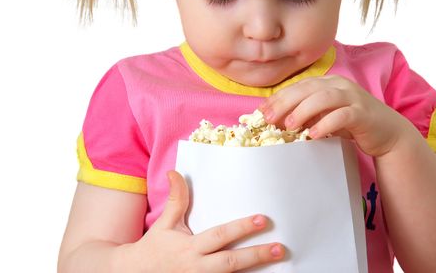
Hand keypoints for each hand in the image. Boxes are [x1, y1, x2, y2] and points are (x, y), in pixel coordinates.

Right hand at [131, 171, 284, 271]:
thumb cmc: (154, 247)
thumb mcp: (165, 223)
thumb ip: (176, 199)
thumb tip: (175, 172)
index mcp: (190, 248)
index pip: (220, 236)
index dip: (241, 228)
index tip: (262, 219)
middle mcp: (197, 267)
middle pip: (231, 263)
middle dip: (257, 256)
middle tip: (280, 248)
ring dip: (254, 272)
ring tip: (277, 263)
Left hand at [259, 75, 412, 156]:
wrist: (387, 133)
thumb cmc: (353, 124)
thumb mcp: (326, 116)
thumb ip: (307, 115)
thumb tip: (278, 121)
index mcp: (329, 83)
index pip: (299, 86)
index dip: (280, 97)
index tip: (262, 111)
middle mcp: (340, 85)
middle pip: (308, 89)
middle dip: (286, 102)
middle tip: (269, 118)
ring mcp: (353, 97)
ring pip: (324, 98)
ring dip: (304, 111)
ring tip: (290, 125)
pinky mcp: (363, 113)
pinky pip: (343, 115)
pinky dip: (327, 123)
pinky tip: (314, 134)